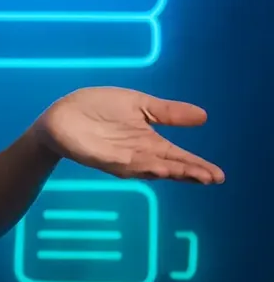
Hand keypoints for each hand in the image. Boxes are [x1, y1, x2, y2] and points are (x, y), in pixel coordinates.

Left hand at [34, 87, 223, 184]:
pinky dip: (145, 167)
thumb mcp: (138, 104)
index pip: (178, 156)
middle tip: (212, 178)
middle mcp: (141, 154)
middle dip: (191, 172)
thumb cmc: (99, 108)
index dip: (197, 165)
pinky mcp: (107, 159)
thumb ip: (167, 112)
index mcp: (150, 141)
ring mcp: (124, 159)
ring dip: (174, 172)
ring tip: (197, 175)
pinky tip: (161, 169)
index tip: (218, 174)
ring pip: (153, 169)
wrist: (62, 114)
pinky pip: (129, 165)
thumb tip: (203, 116)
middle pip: (170, 167)